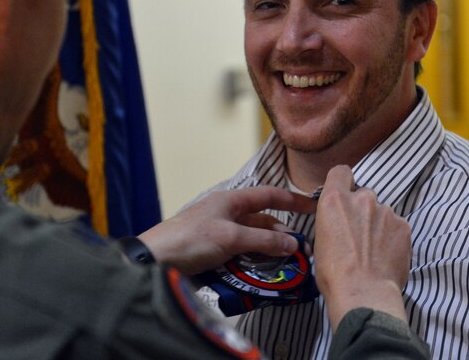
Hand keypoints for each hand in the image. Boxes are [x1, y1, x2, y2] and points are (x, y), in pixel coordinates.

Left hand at [137, 186, 315, 274]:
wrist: (155, 260)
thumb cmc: (191, 239)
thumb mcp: (231, 238)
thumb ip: (263, 240)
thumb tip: (293, 243)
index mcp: (231, 200)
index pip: (269, 195)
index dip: (293, 200)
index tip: (313, 207)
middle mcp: (227, 214)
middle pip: (263, 222)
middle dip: (282, 234)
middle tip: (300, 250)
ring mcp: (220, 234)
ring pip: (253, 240)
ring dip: (268, 251)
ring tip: (285, 264)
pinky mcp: (214, 253)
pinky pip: (241, 255)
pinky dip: (254, 262)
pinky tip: (262, 272)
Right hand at [313, 165, 411, 328]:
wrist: (363, 293)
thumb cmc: (334, 274)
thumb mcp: (320, 241)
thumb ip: (332, 221)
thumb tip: (340, 224)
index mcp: (335, 200)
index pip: (340, 172)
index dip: (343, 182)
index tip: (344, 195)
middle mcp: (362, 199)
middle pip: (363, 195)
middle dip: (362, 211)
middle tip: (359, 235)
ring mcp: (386, 211)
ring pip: (382, 213)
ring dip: (378, 225)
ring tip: (374, 251)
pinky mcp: (404, 225)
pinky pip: (397, 226)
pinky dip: (392, 237)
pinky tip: (386, 256)